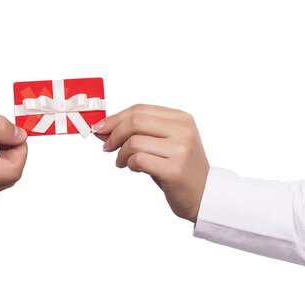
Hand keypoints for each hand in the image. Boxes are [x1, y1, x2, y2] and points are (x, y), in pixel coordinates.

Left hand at [93, 104, 208, 221]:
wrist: (203, 194)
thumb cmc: (177, 168)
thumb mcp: (162, 143)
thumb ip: (137, 133)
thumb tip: (102, 129)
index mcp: (181, 119)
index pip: (140, 110)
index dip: (115, 118)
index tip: (100, 128)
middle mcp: (183, 130)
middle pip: (135, 122)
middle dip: (114, 134)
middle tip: (107, 147)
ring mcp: (181, 150)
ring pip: (134, 142)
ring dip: (121, 154)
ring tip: (122, 162)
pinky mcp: (174, 170)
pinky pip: (138, 160)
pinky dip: (129, 164)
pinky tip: (133, 168)